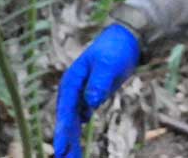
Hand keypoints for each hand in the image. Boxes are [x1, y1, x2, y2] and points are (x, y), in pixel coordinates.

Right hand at [54, 24, 139, 157]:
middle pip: (68, 119)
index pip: (66, 110)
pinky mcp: (89, 97)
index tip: (61, 149)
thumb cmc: (116, 49)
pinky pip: (81, 117)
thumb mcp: (109, 65)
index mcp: (72, 81)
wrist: (126, 40)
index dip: (63, 130)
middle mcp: (72, 90)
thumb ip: (99, 83)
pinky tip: (76, 146)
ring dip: (71, 139)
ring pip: (74, 121)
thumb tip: (90, 105)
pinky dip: (78, 131)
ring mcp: (80, 94)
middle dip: (66, 140)